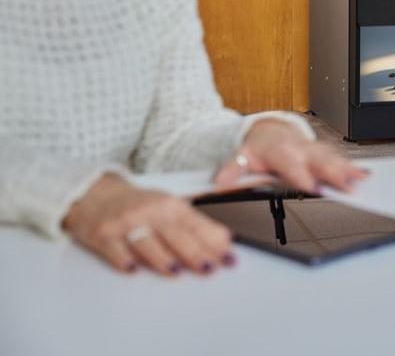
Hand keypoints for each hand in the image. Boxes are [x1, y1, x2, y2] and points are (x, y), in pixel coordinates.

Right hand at [62, 172, 234, 276]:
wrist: (94, 195)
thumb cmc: (138, 205)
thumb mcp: (168, 207)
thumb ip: (194, 224)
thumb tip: (224, 240)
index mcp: (170, 205)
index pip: (197, 225)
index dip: (214, 243)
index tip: (228, 258)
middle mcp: (150, 212)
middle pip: (175, 234)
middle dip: (193, 252)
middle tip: (209, 269)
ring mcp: (125, 224)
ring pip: (146, 241)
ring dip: (161, 257)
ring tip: (177, 272)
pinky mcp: (103, 235)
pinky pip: (114, 249)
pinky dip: (123, 260)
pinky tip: (133, 270)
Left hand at [211, 119, 367, 194]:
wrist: (269, 131)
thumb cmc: (258, 148)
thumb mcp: (240, 156)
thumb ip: (232, 169)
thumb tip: (220, 181)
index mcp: (279, 148)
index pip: (290, 162)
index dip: (300, 174)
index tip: (310, 185)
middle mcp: (299, 147)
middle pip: (317, 159)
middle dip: (332, 171)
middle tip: (345, 184)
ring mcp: (312, 149)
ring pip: (331, 157)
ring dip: (346, 169)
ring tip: (360, 180)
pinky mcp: (321, 152)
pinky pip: (338, 158)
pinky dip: (352, 166)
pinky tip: (364, 175)